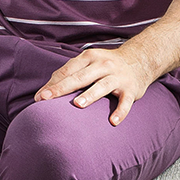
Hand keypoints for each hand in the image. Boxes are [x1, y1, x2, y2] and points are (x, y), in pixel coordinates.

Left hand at [34, 47, 153, 125]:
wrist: (139, 60)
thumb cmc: (104, 65)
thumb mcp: (87, 63)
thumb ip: (67, 74)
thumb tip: (43, 93)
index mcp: (88, 57)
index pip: (67, 71)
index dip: (53, 84)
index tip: (40, 98)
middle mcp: (102, 65)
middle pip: (80, 77)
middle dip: (62, 88)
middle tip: (47, 99)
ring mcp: (117, 77)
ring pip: (102, 86)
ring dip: (90, 95)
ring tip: (77, 105)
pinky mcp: (131, 89)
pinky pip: (125, 102)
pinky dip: (120, 111)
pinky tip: (113, 121)